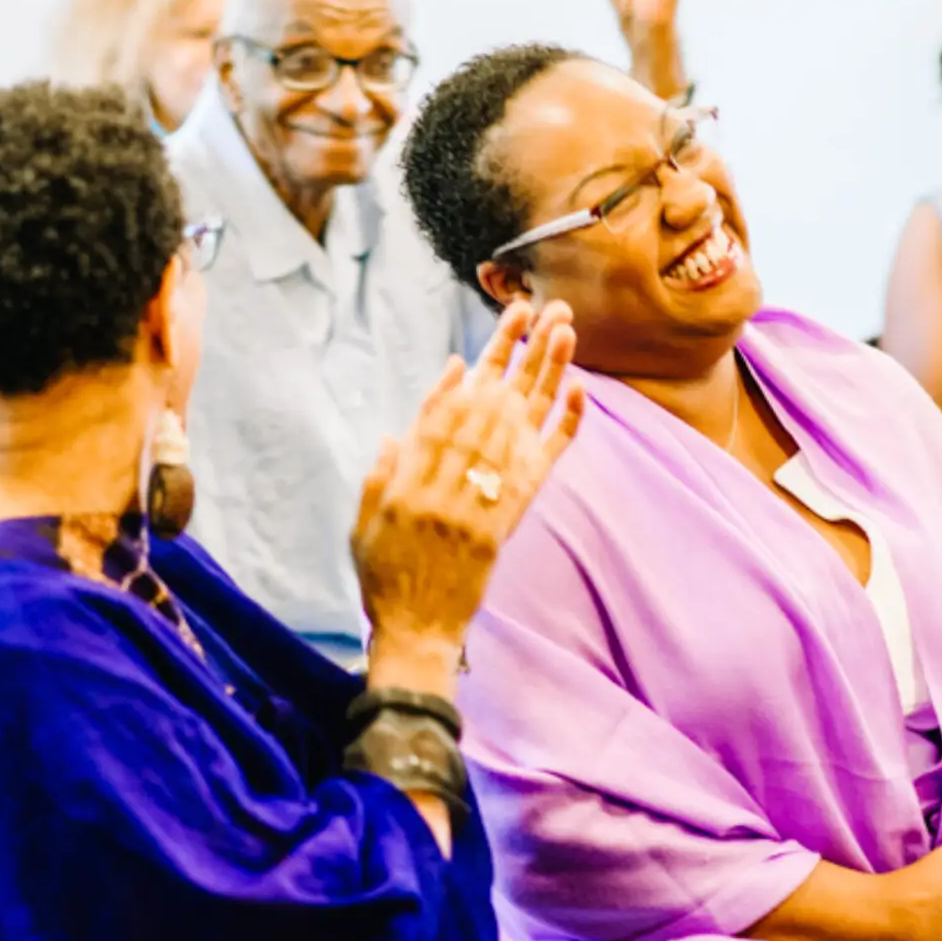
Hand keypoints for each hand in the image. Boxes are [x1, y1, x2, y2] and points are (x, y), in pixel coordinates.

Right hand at [351, 301, 585, 651]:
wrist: (417, 633)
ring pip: (521, 422)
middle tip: (536, 307)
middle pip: (489, 403)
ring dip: (545, 371)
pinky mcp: (509, 520)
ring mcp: (483, 501)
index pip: (443, 412)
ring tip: (563, 329)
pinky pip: (543, 466)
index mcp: (409, 481)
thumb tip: (399, 431)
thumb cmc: (384, 579)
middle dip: (513, 352)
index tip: (485, 340)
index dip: (466, 372)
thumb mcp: (363, 525)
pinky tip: (578, 389)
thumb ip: (380, 476)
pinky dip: (564, 426)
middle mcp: (449, 484)